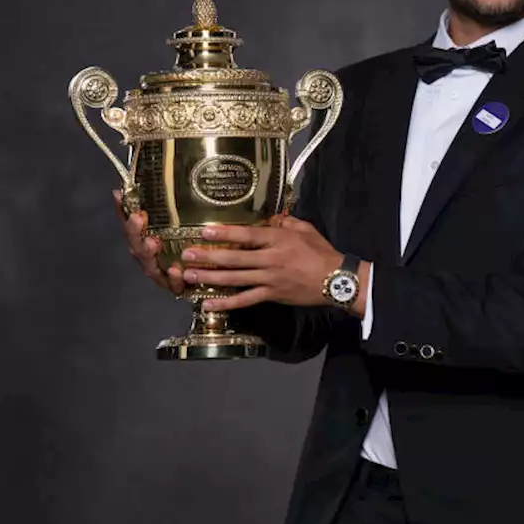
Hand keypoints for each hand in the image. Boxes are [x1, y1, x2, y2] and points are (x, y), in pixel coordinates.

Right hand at [113, 190, 186, 296]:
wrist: (205, 281)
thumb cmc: (191, 249)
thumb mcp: (184, 226)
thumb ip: (172, 209)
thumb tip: (160, 181)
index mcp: (145, 241)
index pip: (130, 223)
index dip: (123, 210)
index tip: (120, 195)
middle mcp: (148, 257)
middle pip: (136, 244)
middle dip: (135, 231)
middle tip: (137, 218)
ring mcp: (160, 273)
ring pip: (149, 264)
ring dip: (148, 253)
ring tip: (152, 243)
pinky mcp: (174, 287)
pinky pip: (171, 284)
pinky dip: (172, 277)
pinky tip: (174, 269)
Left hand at [179, 217, 347, 313]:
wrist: (336, 280)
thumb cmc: (321, 252)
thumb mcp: (306, 229)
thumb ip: (285, 222)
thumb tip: (268, 218)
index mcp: (279, 239)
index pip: (248, 235)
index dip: (225, 233)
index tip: (204, 232)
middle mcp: (271, 259)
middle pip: (235, 258)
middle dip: (208, 257)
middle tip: (186, 255)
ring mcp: (270, 279)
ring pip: (235, 279)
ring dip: (210, 277)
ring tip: (189, 276)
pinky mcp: (272, 295)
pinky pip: (245, 300)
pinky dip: (226, 303)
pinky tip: (208, 305)